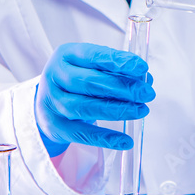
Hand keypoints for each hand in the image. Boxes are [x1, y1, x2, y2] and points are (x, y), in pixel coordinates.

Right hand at [36, 43, 155, 156]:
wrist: (47, 103)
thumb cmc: (79, 81)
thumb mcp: (93, 68)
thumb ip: (118, 71)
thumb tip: (146, 80)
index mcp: (67, 55)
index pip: (94, 56)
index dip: (119, 62)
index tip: (143, 68)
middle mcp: (55, 76)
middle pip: (90, 82)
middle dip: (123, 88)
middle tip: (147, 93)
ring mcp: (52, 102)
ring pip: (85, 107)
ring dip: (117, 110)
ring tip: (141, 110)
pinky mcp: (55, 126)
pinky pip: (82, 134)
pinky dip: (106, 138)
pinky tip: (125, 140)